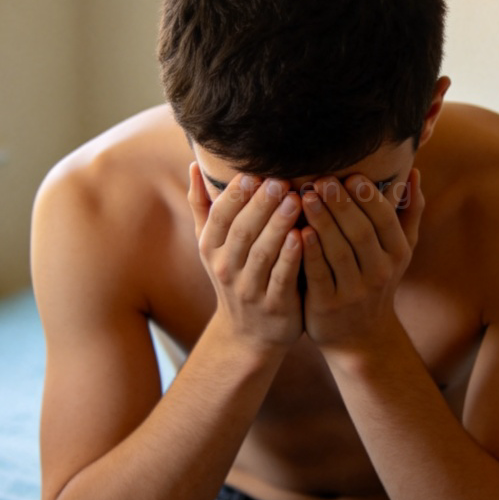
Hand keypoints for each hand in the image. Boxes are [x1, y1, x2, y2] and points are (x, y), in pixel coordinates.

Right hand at [188, 163, 303, 355]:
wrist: (248, 335)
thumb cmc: (235, 276)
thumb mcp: (212, 246)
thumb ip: (204, 206)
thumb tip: (195, 164)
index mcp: (211, 248)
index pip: (220, 216)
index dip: (236, 194)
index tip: (255, 172)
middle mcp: (226, 268)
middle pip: (242, 231)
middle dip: (260, 204)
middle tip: (280, 180)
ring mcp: (249, 289)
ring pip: (262, 252)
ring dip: (278, 225)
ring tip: (296, 200)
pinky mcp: (274, 305)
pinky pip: (282, 278)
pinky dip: (291, 257)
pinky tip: (303, 236)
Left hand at [300, 169, 422, 353]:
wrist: (361, 337)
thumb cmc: (377, 280)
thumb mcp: (400, 251)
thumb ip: (409, 212)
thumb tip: (413, 172)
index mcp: (397, 254)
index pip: (385, 220)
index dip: (369, 197)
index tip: (351, 175)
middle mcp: (379, 272)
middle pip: (361, 232)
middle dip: (342, 205)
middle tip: (322, 179)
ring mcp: (354, 291)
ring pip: (339, 251)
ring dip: (323, 222)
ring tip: (306, 196)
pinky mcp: (328, 305)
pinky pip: (319, 274)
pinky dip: (311, 252)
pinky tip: (298, 231)